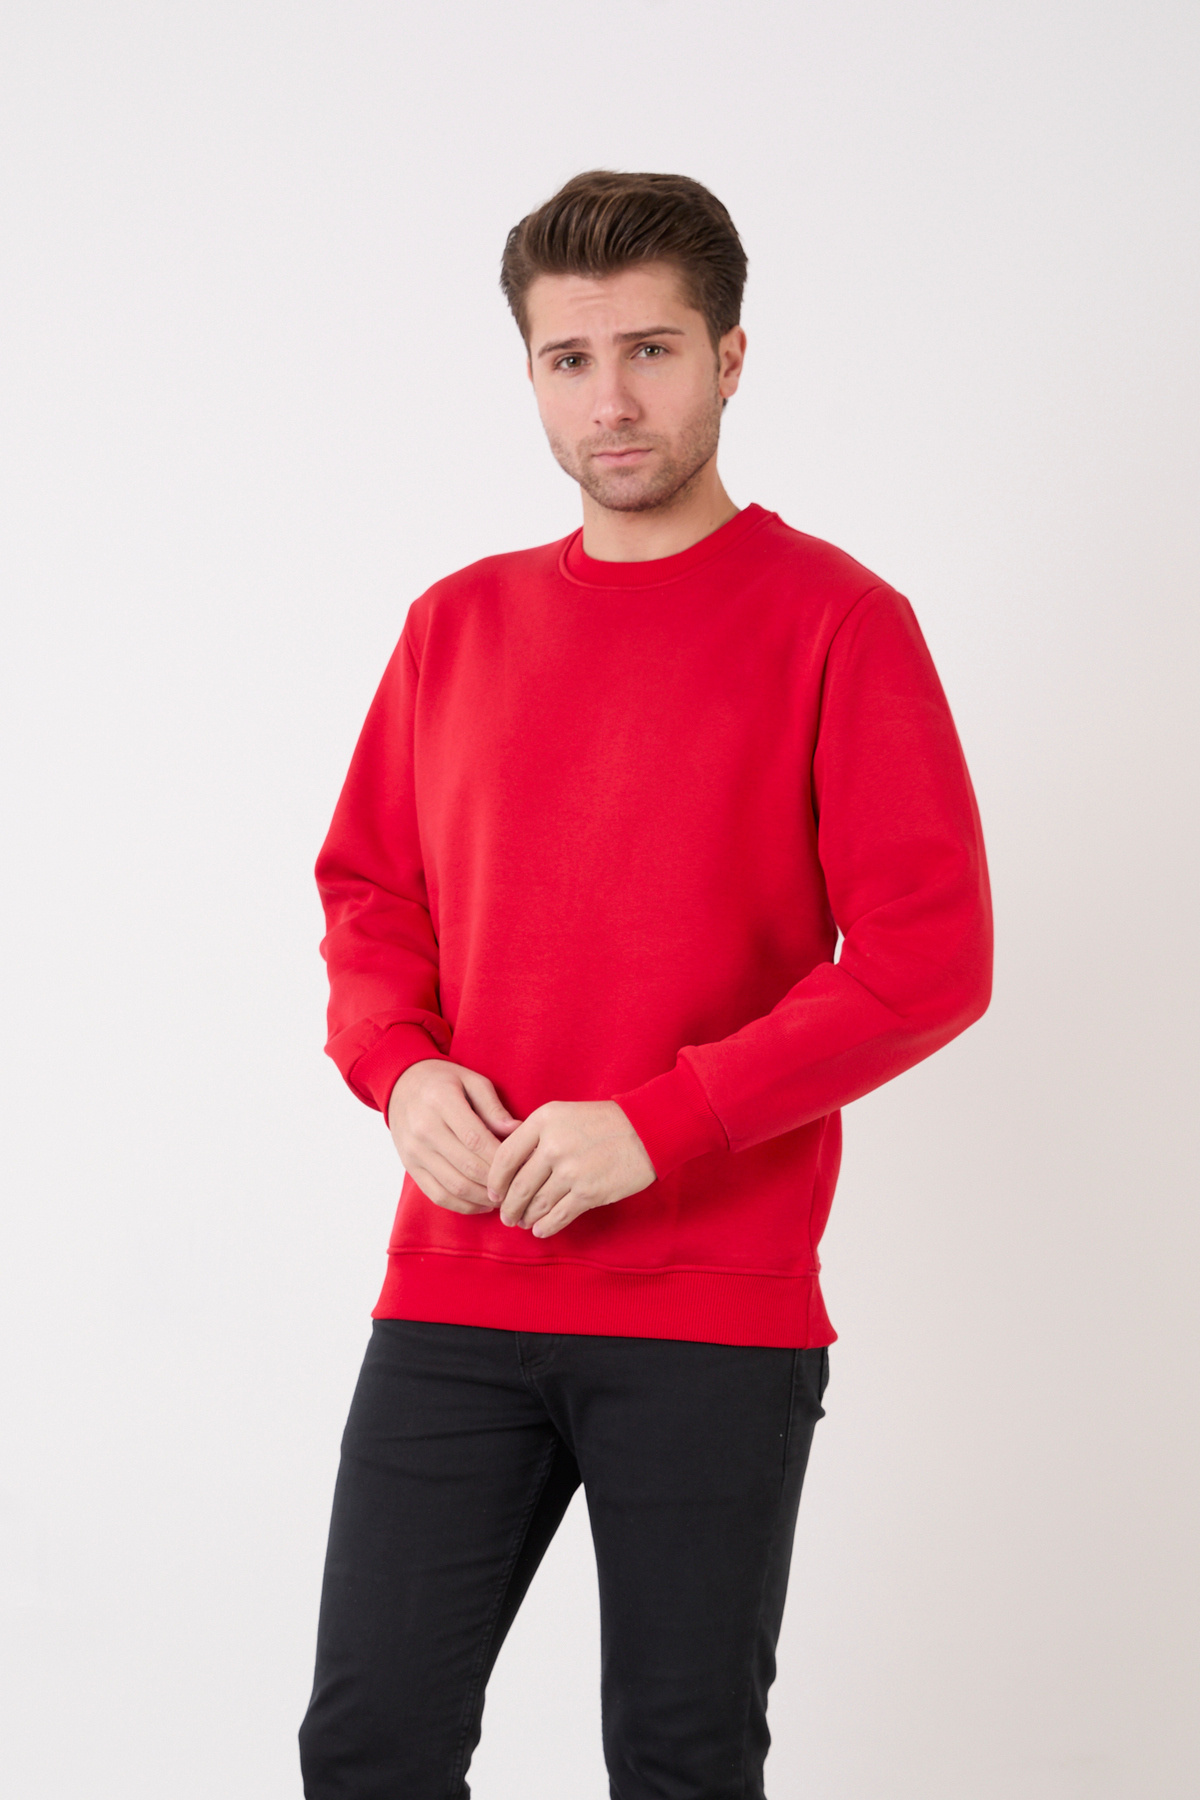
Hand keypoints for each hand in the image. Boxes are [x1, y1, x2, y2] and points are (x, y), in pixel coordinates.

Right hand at [388, 1060, 522, 1214]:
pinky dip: (463, 1205)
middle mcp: (423, 1129)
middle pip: (468, 1166)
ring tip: (506, 1197)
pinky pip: (438, 1195)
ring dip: (484, 1198)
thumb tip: (517, 1131)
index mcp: (440, 1102)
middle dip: (498, 1181)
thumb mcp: (471, 1081)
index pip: (476, 1139)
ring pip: (454, 1186)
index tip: (525, 1164)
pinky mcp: (410, 1167)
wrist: (402, 1086)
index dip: (502, 1158)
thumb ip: (493, 1107)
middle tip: (520, 1185)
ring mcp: (414, 1151)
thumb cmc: (443, 1081)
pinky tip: (483, 1204)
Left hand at [487, 1100, 656, 1238]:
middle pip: (518, 1186)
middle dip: (509, 1207)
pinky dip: (546, 1227)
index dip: (495, 1181)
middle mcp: (553, 1145)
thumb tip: (510, 1169)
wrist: (647, 1131)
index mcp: (543, 1120)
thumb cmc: (603, 1122)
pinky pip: (558, 1216)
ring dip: (527, 1218)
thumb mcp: (563, 1114)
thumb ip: (536, 1135)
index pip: (505, 1157)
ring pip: (536, 1204)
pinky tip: (541, 1230)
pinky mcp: (588, 1193)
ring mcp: (571, 1170)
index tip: (494, 1194)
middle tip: (506, 1217)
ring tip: (524, 1223)